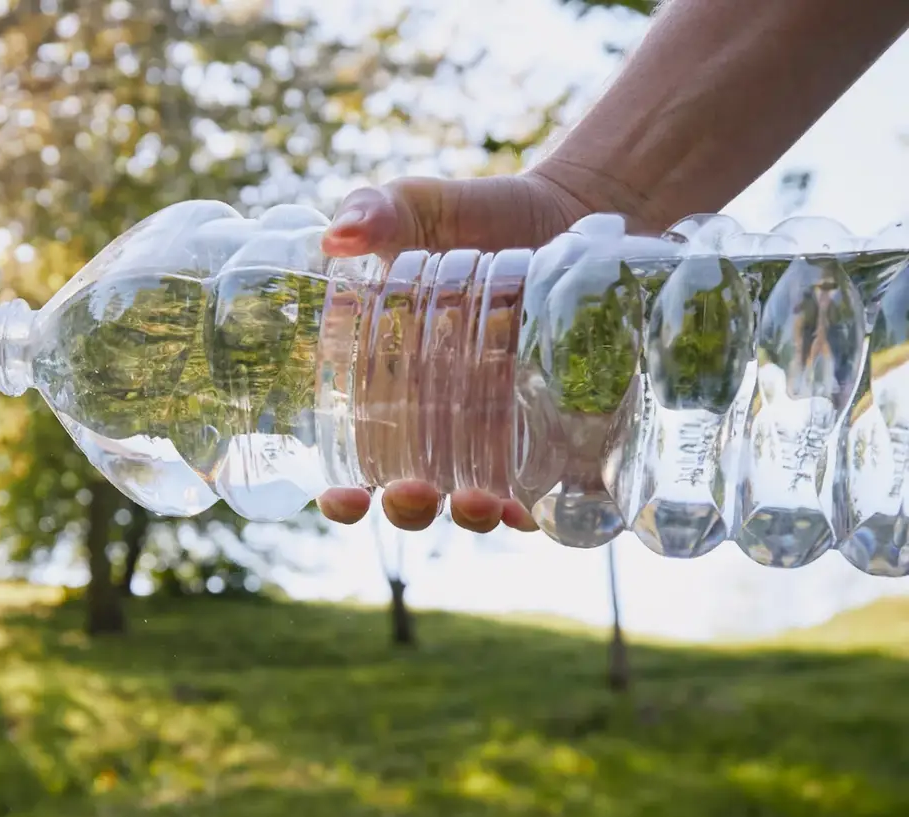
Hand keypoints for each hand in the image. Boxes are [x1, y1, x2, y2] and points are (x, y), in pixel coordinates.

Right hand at [311, 169, 616, 533]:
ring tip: (480, 503)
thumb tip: (337, 237)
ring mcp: (503, 434)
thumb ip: (374, 213)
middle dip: (410, 509)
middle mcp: (442, 425)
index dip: (342, 495)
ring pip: (481, 504)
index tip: (341, 498)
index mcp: (388, 388)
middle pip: (414, 497)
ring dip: (475, 516)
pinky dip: (544, 509)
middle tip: (413, 492)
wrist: (572, 209)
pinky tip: (538, 508)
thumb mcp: (419, 207)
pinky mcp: (563, 430)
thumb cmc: (478, 215)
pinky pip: (552, 489)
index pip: (353, 462)